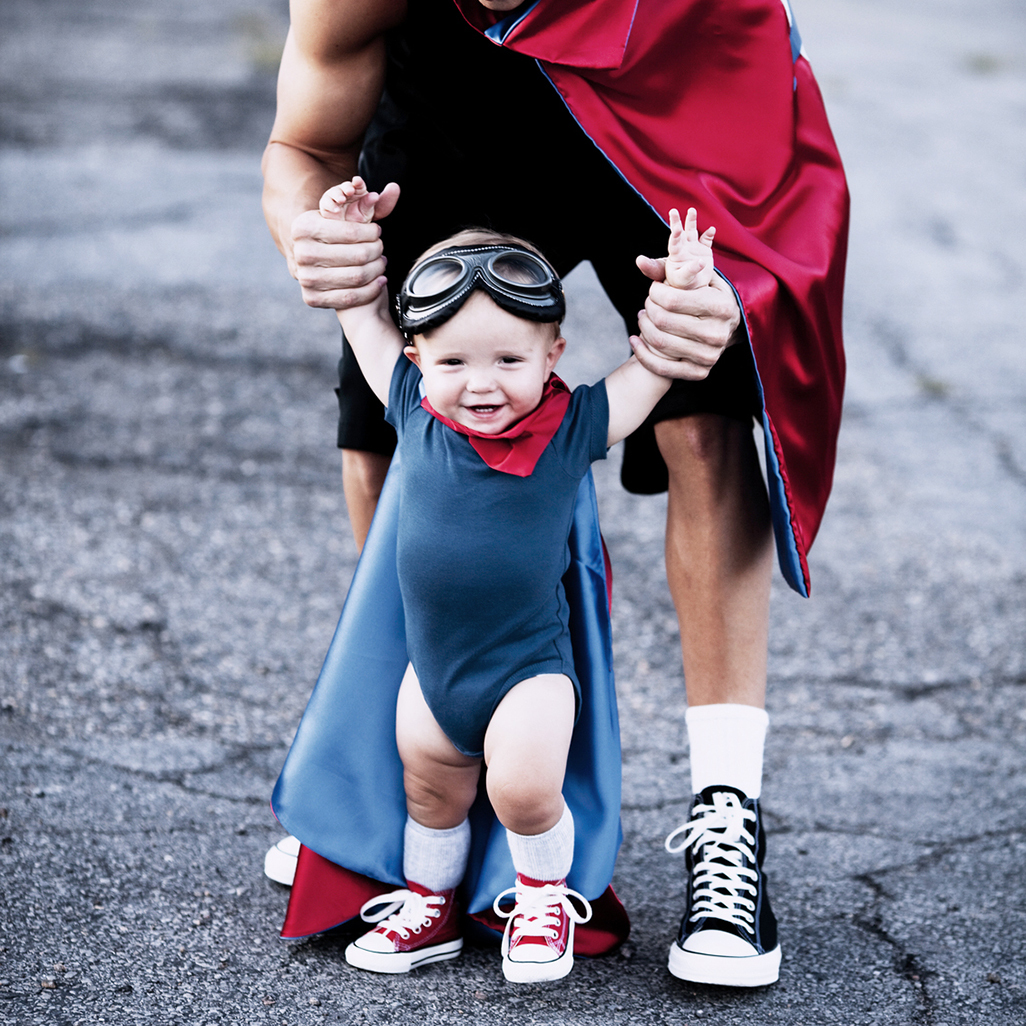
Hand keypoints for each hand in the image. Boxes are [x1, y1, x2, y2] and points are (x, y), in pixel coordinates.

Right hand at [290, 176, 399, 310]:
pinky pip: (351, 297)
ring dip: (377, 269)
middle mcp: (302, 253)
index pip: (352, 232)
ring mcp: (306, 278)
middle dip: (376, 251)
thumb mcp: (347, 217)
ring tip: (380, 262)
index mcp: (304, 226)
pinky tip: (378, 280)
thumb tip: (395, 189)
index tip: (377, 231)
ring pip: (357, 277)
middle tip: (380, 248)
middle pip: (358, 256)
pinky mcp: (312, 298)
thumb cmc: (335, 236)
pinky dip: (371, 289)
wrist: (316, 263)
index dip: (372, 233)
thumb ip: (371, 203)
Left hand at [630, 207, 741, 379]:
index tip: (654, 289)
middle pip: (663, 321)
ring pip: (659, 342)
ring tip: (643, 317)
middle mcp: (718, 333)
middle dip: (649, 308)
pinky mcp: (700, 373)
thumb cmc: (705, 295)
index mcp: (721, 306)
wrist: (723, 327)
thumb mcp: (695, 277)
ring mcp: (710, 356)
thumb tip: (639, 261)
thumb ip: (668, 268)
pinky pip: (662, 368)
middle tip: (648, 304)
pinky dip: (641, 354)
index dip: (655, 292)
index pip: (672, 299)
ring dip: (644, 327)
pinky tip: (634, 340)